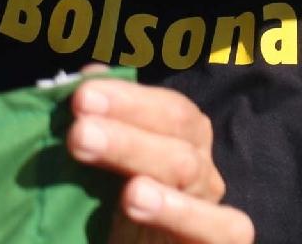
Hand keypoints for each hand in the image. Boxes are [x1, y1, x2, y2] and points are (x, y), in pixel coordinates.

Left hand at [67, 76, 252, 243]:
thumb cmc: (112, 216)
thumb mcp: (98, 169)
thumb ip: (96, 122)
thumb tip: (89, 75)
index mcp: (178, 136)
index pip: (164, 106)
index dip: (127, 98)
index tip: (81, 96)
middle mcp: (199, 163)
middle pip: (176, 130)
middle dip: (125, 130)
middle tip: (78, 133)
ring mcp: (211, 202)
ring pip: (187, 170)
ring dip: (144, 163)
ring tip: (106, 168)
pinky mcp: (223, 237)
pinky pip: (220, 225)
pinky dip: (182, 211)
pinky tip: (140, 199)